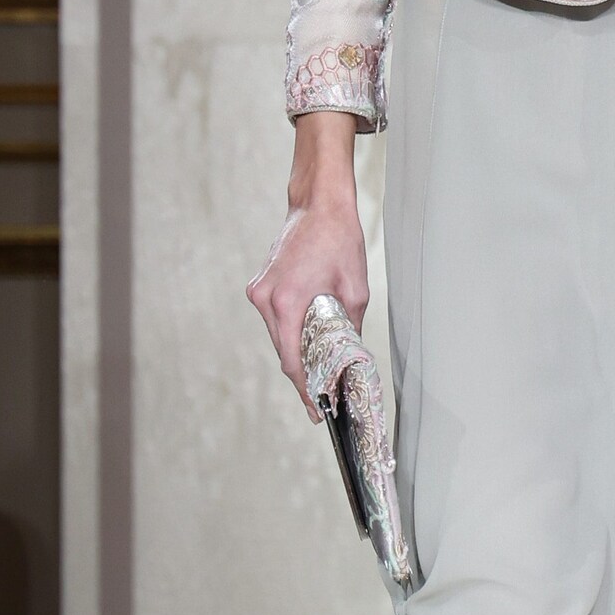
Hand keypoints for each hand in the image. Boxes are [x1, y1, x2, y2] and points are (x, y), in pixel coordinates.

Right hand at [245, 112, 368, 416]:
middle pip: (283, 352)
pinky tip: (308, 343)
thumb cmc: (338, 240)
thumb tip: (350, 357)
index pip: (292, 360)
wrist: (318, 205)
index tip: (316, 409)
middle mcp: (266, 299)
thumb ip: (348, 327)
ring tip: (319, 373)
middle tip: (323, 398)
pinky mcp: (260, 286)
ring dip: (296, 353)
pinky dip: (290, 332)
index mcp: (287, 301)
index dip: (305, 389)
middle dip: (303, 375)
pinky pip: (275, 320)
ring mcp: (259, 292)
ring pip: (278, 336)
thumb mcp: (355, 289)